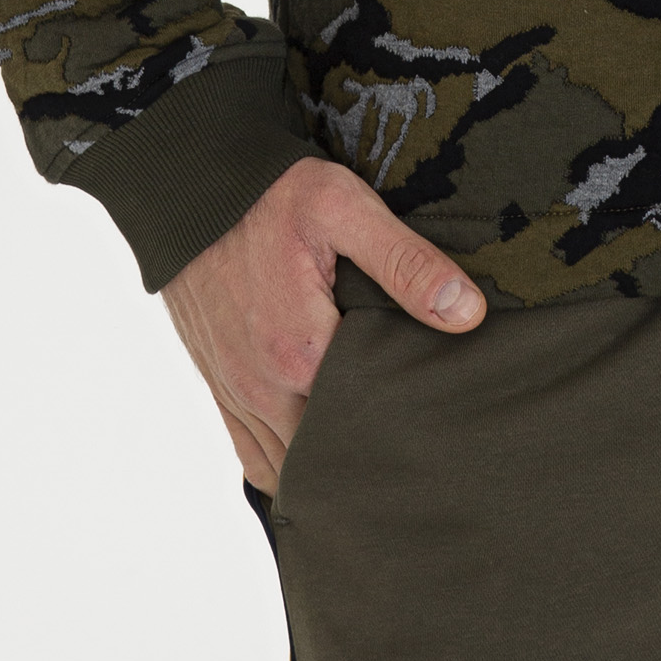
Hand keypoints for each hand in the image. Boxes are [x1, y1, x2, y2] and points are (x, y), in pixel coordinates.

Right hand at [160, 157, 485, 489]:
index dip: (409, 420)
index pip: (371, 418)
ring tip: (380, 456)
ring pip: (291, 466)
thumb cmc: (272, 195)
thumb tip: (468, 314)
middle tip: (421, 445)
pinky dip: (286, 469)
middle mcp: (266, 388)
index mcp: (303, 352)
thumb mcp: (345, 209)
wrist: (191, 191)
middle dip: (373, 453)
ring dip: (330, 467)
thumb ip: (406, 264)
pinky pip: (253, 457)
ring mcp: (238, 394)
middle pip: (331, 452)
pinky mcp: (220, 387)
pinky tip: (321, 463)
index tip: (443, 418)